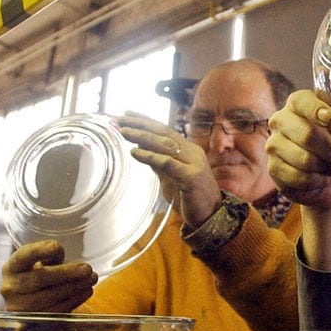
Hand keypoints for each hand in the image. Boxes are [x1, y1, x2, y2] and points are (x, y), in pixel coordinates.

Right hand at [0, 240, 96, 311]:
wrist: (30, 305)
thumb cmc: (38, 277)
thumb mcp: (39, 262)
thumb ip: (49, 255)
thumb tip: (58, 252)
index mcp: (12, 268)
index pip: (23, 257)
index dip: (38, 251)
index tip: (56, 246)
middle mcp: (10, 288)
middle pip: (39, 279)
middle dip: (66, 273)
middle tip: (87, 269)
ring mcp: (19, 308)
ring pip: (49, 297)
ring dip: (74, 287)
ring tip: (91, 278)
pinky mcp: (31, 323)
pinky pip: (55, 311)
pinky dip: (74, 300)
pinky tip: (86, 291)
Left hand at [118, 112, 221, 229]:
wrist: (211, 216)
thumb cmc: (191, 197)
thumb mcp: (171, 177)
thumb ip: (159, 162)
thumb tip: (140, 148)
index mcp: (189, 150)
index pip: (165, 130)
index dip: (146, 121)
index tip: (127, 114)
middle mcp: (192, 152)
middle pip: (163, 133)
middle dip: (140, 124)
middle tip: (120, 119)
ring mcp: (193, 163)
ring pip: (164, 144)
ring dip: (141, 136)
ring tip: (124, 132)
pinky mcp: (191, 177)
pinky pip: (166, 163)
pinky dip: (149, 156)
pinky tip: (135, 152)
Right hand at [266, 89, 330, 269]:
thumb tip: (325, 72)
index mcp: (299, 103)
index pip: (302, 101)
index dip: (317, 110)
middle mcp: (281, 120)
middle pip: (306, 134)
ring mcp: (274, 144)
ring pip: (304, 159)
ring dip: (327, 169)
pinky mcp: (273, 168)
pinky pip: (298, 177)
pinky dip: (318, 182)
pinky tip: (322, 179)